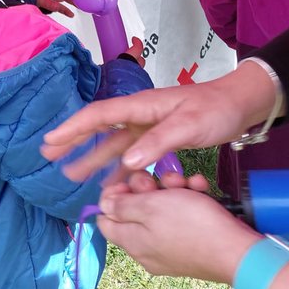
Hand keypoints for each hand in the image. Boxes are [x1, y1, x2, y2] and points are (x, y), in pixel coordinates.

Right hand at [40, 61, 278, 178]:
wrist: (240, 106)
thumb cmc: (214, 110)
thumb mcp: (187, 126)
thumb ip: (157, 143)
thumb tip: (126, 163)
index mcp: (141, 105)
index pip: (98, 116)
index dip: (73, 128)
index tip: (51, 141)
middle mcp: (139, 114)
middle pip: (99, 128)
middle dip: (74, 141)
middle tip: (49, 156)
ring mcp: (148, 127)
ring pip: (113, 144)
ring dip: (93, 158)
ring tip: (71, 174)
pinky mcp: (159, 138)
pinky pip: (131, 155)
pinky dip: (118, 168)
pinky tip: (109, 183)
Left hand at [97, 171, 257, 283]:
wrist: (236, 249)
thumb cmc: (191, 224)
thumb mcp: (150, 207)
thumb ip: (122, 205)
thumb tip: (102, 207)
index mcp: (132, 242)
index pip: (105, 219)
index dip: (112, 195)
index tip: (127, 180)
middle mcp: (148, 249)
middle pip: (135, 211)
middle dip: (147, 187)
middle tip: (158, 178)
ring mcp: (170, 248)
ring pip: (161, 209)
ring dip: (171, 189)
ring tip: (185, 181)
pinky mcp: (191, 244)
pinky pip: (182, 217)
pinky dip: (189, 200)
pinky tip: (200, 188)